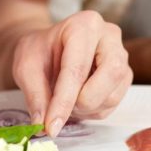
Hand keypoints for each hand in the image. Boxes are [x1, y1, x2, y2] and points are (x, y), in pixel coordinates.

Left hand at [12, 10, 131, 137]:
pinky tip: (77, 101)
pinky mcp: (124, 74)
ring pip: (114, 92)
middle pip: (111, 73)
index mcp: (84, 25)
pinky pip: (114, 102)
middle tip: (61, 111)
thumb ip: (35, 94)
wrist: (49, 47)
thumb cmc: (39, 51)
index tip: (51, 125)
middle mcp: (109, 36)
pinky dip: (93, 111)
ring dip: (87, 109)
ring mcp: (121, 55)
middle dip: (85, 101)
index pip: (77, 67)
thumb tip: (42, 123)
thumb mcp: (26, 67)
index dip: (64, 100)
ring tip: (66, 103)